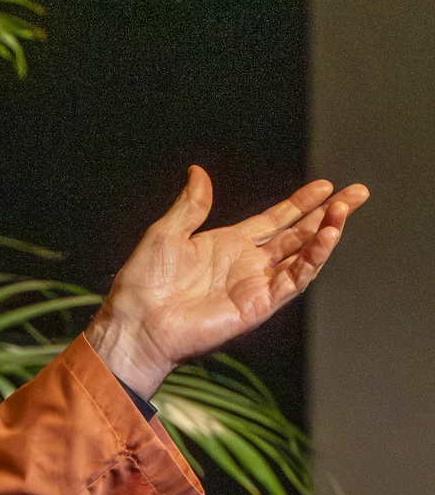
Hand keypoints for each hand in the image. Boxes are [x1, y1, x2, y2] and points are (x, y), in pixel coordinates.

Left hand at [85, 166, 366, 399]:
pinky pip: (295, 279)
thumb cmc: (143, 283)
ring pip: (303, 256)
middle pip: (298, 235)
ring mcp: (255, 284)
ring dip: (326, 233)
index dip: (300, 204)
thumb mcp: (166, 233)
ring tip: (344, 210)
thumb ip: (191, 204)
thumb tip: (197, 172)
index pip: (275, 220)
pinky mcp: (259, 304)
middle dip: (328, 214)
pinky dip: (313, 259)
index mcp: (227, 244)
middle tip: (356, 193)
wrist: (137, 322)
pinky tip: (327, 237)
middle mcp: (246, 264)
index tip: (324, 186)